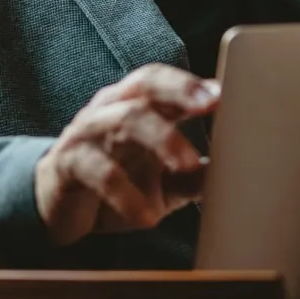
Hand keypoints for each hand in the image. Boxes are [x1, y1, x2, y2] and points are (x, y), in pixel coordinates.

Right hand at [34, 64, 218, 245]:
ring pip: (124, 119)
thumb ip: (196, 177)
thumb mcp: (165, 185)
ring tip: (187, 164)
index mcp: (138, 106)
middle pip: (144, 86)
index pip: (163, 81)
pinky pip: (97, 170)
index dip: (191, 83)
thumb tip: (239, 177)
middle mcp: (112, 109)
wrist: (60, 209)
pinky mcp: (67, 163)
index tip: (224, 94)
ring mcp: (88, 132)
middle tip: (209, 105)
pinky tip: (147, 217)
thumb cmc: (120, 185)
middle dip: (179, 91)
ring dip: (160, 139)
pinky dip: (125, 193)